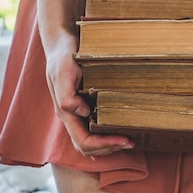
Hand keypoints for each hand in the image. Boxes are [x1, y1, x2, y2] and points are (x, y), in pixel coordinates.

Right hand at [44, 33, 133, 157]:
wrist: (61, 45)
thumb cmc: (63, 57)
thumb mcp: (63, 73)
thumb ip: (67, 96)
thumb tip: (83, 112)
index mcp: (65, 112)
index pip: (83, 141)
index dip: (104, 145)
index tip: (125, 139)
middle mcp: (71, 116)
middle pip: (87, 146)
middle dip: (109, 148)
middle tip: (131, 142)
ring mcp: (77, 112)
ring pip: (89, 140)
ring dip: (108, 144)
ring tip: (128, 139)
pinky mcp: (83, 104)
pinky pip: (92, 128)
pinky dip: (105, 135)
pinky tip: (118, 133)